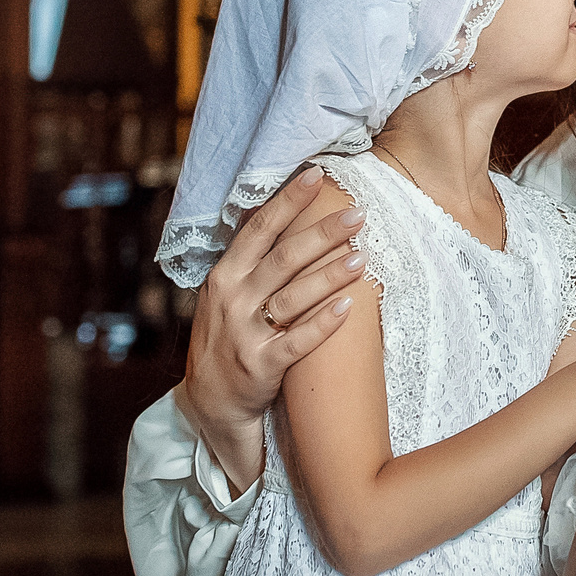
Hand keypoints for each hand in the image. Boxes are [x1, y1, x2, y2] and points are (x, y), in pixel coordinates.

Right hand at [178, 167, 367, 489]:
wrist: (211, 401)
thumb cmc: (228, 336)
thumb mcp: (226, 292)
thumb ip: (249, 258)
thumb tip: (273, 209)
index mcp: (225, 274)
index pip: (259, 228)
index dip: (288, 200)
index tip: (317, 174)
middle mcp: (233, 299)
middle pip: (282, 258)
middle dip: (321, 233)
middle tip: (357, 213)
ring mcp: (245, 334)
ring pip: (293, 297)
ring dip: (329, 275)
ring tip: (363, 256)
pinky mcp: (261, 366)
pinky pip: (296, 342)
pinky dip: (322, 324)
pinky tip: (348, 307)